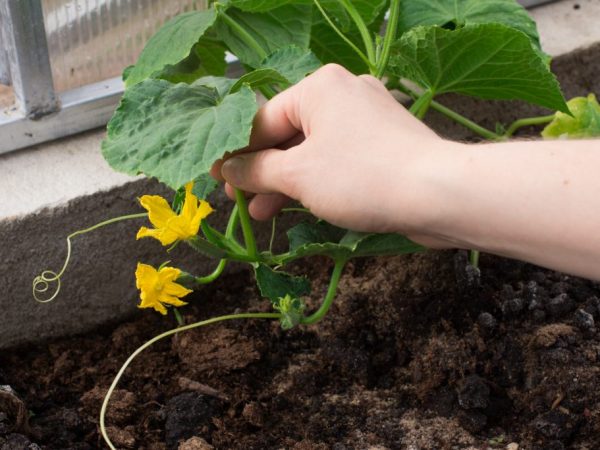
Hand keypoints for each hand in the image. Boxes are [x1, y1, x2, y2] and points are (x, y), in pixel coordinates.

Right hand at [211, 64, 453, 244]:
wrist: (437, 194)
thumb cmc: (360, 177)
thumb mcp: (297, 175)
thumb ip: (256, 170)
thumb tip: (228, 171)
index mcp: (319, 87)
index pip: (264, 120)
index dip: (237, 154)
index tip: (217, 180)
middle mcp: (343, 94)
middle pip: (288, 135)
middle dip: (262, 172)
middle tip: (239, 201)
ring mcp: (366, 118)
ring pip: (313, 150)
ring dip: (286, 183)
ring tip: (263, 214)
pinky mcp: (382, 144)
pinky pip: (337, 159)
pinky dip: (316, 181)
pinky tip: (300, 206)